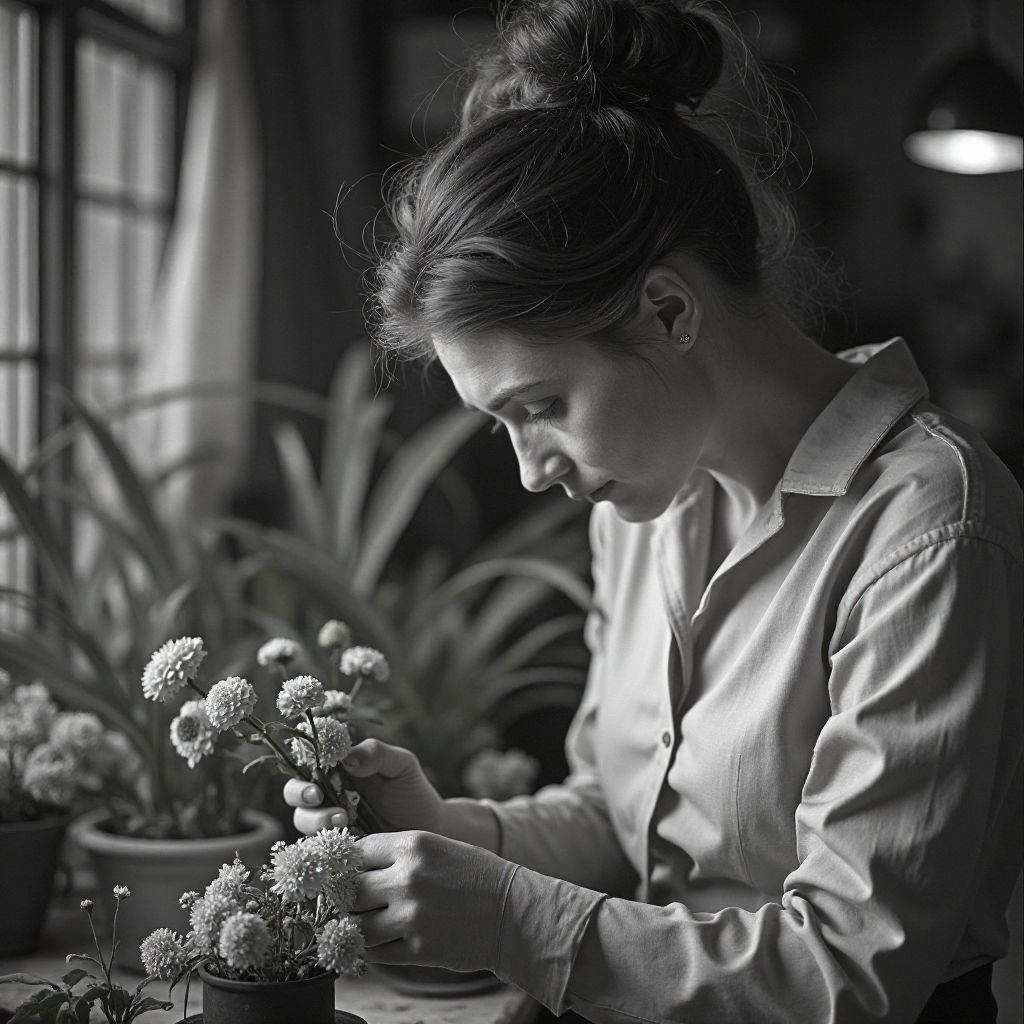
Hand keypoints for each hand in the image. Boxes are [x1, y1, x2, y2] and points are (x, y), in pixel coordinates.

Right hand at [283, 739, 445, 834]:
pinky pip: (315, 848)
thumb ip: (376, 754)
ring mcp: (328, 822)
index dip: (303, 762)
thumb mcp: (400, 765)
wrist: (428, 829)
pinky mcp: (334, 848)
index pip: (307, 760)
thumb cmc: (412, 791)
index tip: (316, 769)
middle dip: (300, 794)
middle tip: (317, 797)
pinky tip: (339, 843)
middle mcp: (327, 794)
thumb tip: (347, 758)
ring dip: (315, 819)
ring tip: (343, 820)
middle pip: (294, 792)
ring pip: (303, 820)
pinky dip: (320, 846)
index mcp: (338, 768)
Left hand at [354, 830, 516, 971]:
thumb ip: (400, 853)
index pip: (358, 852)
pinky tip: (385, 941)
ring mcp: (411, 916)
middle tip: (357, 902)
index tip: (351, 873)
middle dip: (350, 898)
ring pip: (358, 926)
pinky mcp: (418, 949)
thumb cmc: (477, 876)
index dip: (350, 864)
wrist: (514, 913)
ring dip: (360, 927)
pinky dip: (374, 949)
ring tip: (370, 924)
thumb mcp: (439, 847)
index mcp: (413, 845)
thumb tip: (358, 864)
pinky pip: (376, 953)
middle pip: (351, 891)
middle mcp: (407, 878)